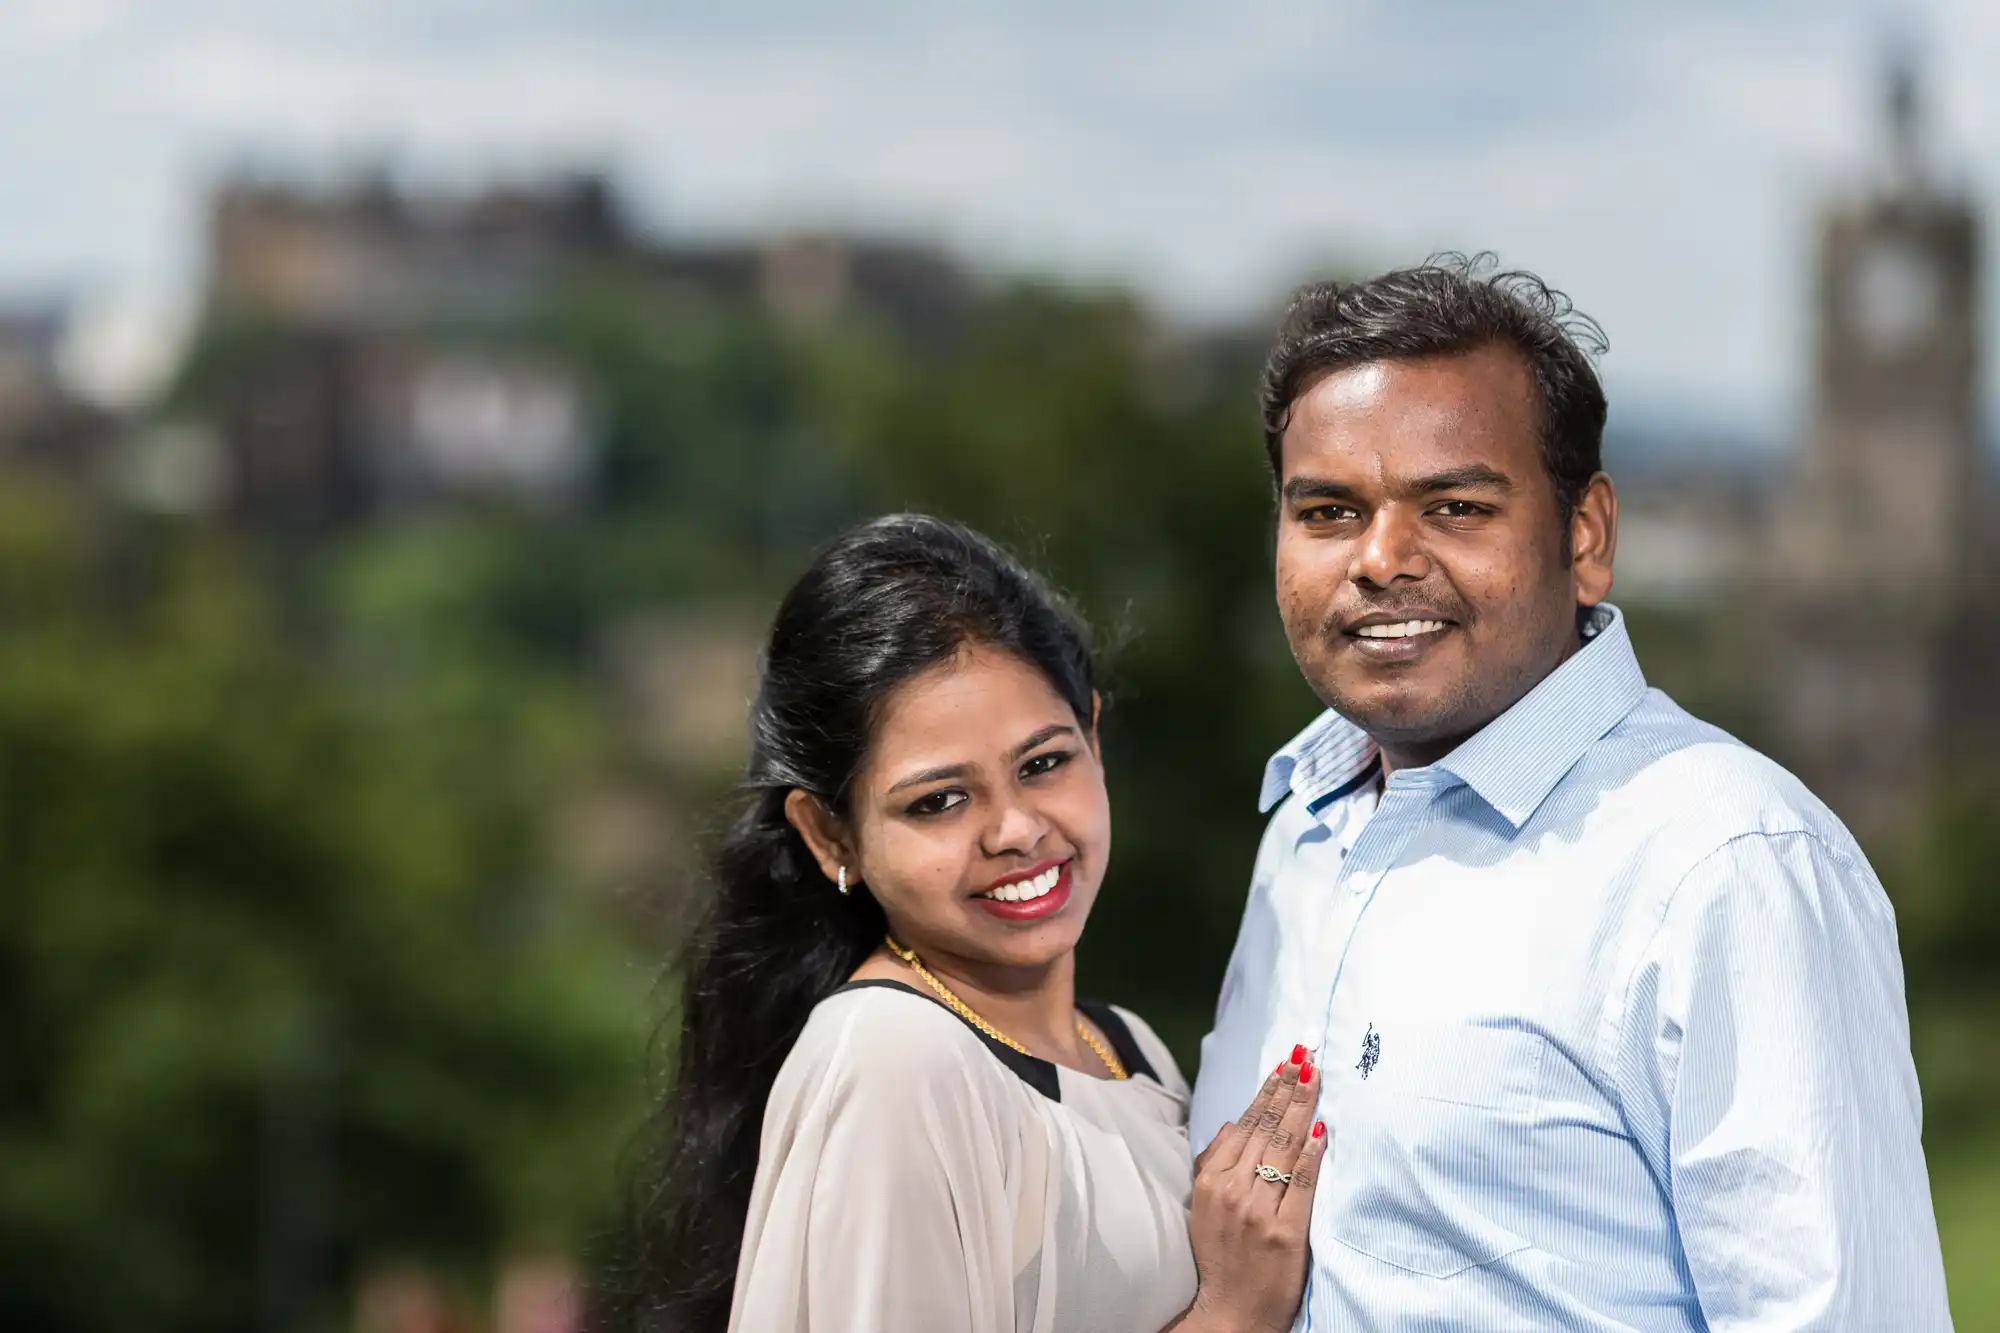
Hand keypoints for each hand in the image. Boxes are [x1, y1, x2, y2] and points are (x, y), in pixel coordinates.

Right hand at [1176, 1051, 1327, 1332]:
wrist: (1230, 1312)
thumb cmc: (1220, 1257)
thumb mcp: (1204, 1207)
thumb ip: (1214, 1162)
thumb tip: (1234, 1122)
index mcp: (1210, 1181)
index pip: (1245, 1125)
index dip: (1266, 1092)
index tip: (1284, 1065)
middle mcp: (1232, 1190)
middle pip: (1266, 1129)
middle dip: (1287, 1089)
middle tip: (1305, 1057)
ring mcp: (1258, 1212)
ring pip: (1283, 1149)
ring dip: (1301, 1109)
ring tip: (1314, 1078)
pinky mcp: (1285, 1233)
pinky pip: (1301, 1184)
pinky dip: (1311, 1155)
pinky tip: (1321, 1130)